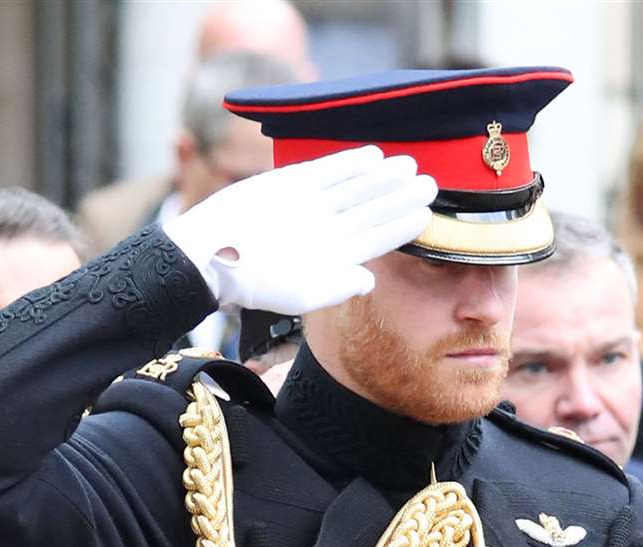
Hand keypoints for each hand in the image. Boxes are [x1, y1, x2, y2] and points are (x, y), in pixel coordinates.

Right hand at [164, 146, 435, 314]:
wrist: (212, 252)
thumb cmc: (253, 281)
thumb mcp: (302, 295)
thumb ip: (339, 288)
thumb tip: (370, 281)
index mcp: (331, 256)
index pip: (375, 239)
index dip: (401, 225)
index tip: (426, 213)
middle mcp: (325, 229)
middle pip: (370, 210)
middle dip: (399, 197)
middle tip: (430, 183)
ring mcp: (310, 205)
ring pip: (355, 188)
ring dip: (381, 177)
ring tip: (408, 166)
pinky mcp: (291, 183)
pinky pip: (327, 171)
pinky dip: (350, 163)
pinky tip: (374, 156)